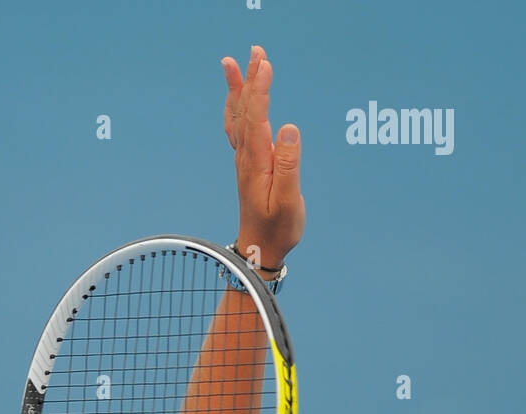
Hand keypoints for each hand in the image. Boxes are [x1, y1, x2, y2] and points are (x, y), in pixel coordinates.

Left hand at [222, 47, 304, 268]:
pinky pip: (238, 129)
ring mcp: (245, 161)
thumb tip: (289, 128)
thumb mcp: (289, 201)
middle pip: (246, 111)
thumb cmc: (277, 229)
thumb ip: (289, 164)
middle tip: (255, 51)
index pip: (257, 118)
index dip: (260, 89)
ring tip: (237, 62)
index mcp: (257, 163)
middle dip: (250, 79)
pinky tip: (235, 99)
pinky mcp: (248, 165)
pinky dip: (236, 109)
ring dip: (240, 89)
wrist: (258, 250)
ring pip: (239, 117)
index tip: (265, 64)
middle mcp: (246, 158)